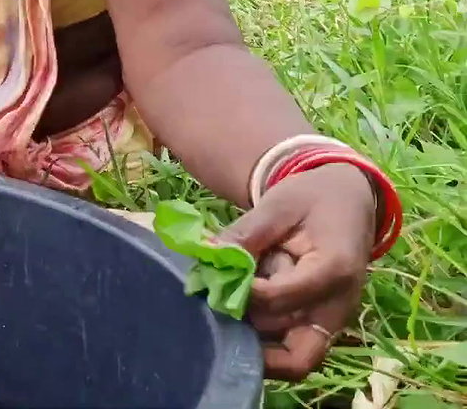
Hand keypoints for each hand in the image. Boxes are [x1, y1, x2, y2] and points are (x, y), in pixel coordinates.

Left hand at [215, 164, 377, 380]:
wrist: (347, 200)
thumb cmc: (313, 198)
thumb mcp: (278, 205)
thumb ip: (245, 234)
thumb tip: (210, 256)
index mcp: (333, 269)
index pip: (281, 299)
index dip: (243, 294)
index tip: (217, 278)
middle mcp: (338, 306)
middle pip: (294, 352)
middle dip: (248, 339)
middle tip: (212, 314)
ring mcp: (332, 321)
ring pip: (292, 359)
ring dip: (254, 343)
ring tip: (221, 314)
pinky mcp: (320, 325)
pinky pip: (291, 349)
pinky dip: (262, 341)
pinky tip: (235, 313)